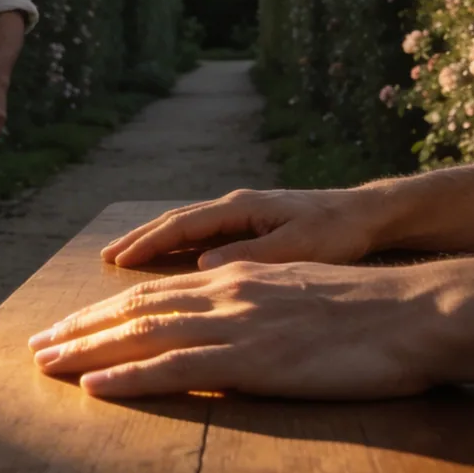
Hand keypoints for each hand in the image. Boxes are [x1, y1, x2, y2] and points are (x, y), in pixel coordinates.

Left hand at [27, 261, 443, 399]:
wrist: (415, 311)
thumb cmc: (371, 314)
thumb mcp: (302, 300)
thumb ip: (259, 309)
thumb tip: (232, 331)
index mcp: (238, 279)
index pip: (156, 295)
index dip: (106, 312)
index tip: (70, 327)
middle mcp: (226, 293)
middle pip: (134, 309)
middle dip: (81, 328)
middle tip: (37, 346)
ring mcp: (235, 324)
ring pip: (141, 334)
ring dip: (87, 350)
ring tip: (46, 364)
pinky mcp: (251, 358)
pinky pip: (175, 367)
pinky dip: (128, 377)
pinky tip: (94, 386)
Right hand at [100, 188, 384, 269]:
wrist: (367, 214)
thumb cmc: (337, 232)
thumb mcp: (298, 247)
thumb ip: (251, 256)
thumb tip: (201, 267)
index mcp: (241, 207)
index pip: (183, 224)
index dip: (149, 243)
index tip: (118, 261)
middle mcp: (235, 205)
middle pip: (175, 220)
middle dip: (139, 239)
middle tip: (105, 258)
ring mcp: (241, 212)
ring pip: (186, 225)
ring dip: (154, 240)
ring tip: (123, 257)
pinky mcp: (250, 223)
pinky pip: (202, 233)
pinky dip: (176, 243)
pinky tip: (166, 258)